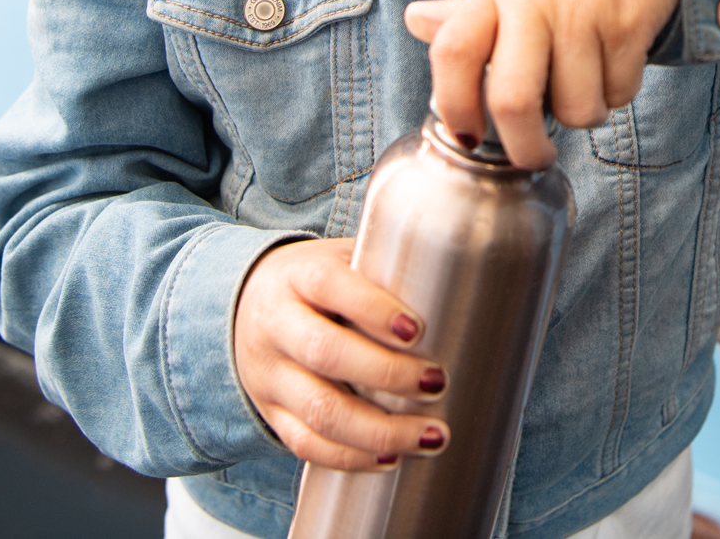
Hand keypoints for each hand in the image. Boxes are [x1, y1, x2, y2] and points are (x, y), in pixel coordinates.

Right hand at [234, 238, 449, 469]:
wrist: (248, 307)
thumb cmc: (321, 285)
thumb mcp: (344, 261)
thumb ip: (387, 271)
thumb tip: (471, 284)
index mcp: (298, 275)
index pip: (330, 286)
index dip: (374, 309)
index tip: (418, 330)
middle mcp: (276, 324)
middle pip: (325, 353)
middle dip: (387, 374)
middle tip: (438, 383)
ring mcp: (268, 374)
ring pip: (318, 409)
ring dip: (379, 430)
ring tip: (431, 435)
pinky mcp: (271, 413)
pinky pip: (306, 444)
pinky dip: (351, 457)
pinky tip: (391, 458)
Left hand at [405, 0, 678, 168]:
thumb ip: (469, 11)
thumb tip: (414, 21)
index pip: (452, 52)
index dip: (453, 106)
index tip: (468, 136)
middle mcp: (534, 0)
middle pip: (513, 101)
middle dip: (525, 148)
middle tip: (534, 156)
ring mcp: (583, 13)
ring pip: (575, 108)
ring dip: (584, 115)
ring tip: (587, 83)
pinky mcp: (629, 24)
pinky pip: (619, 93)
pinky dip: (618, 94)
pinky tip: (616, 62)